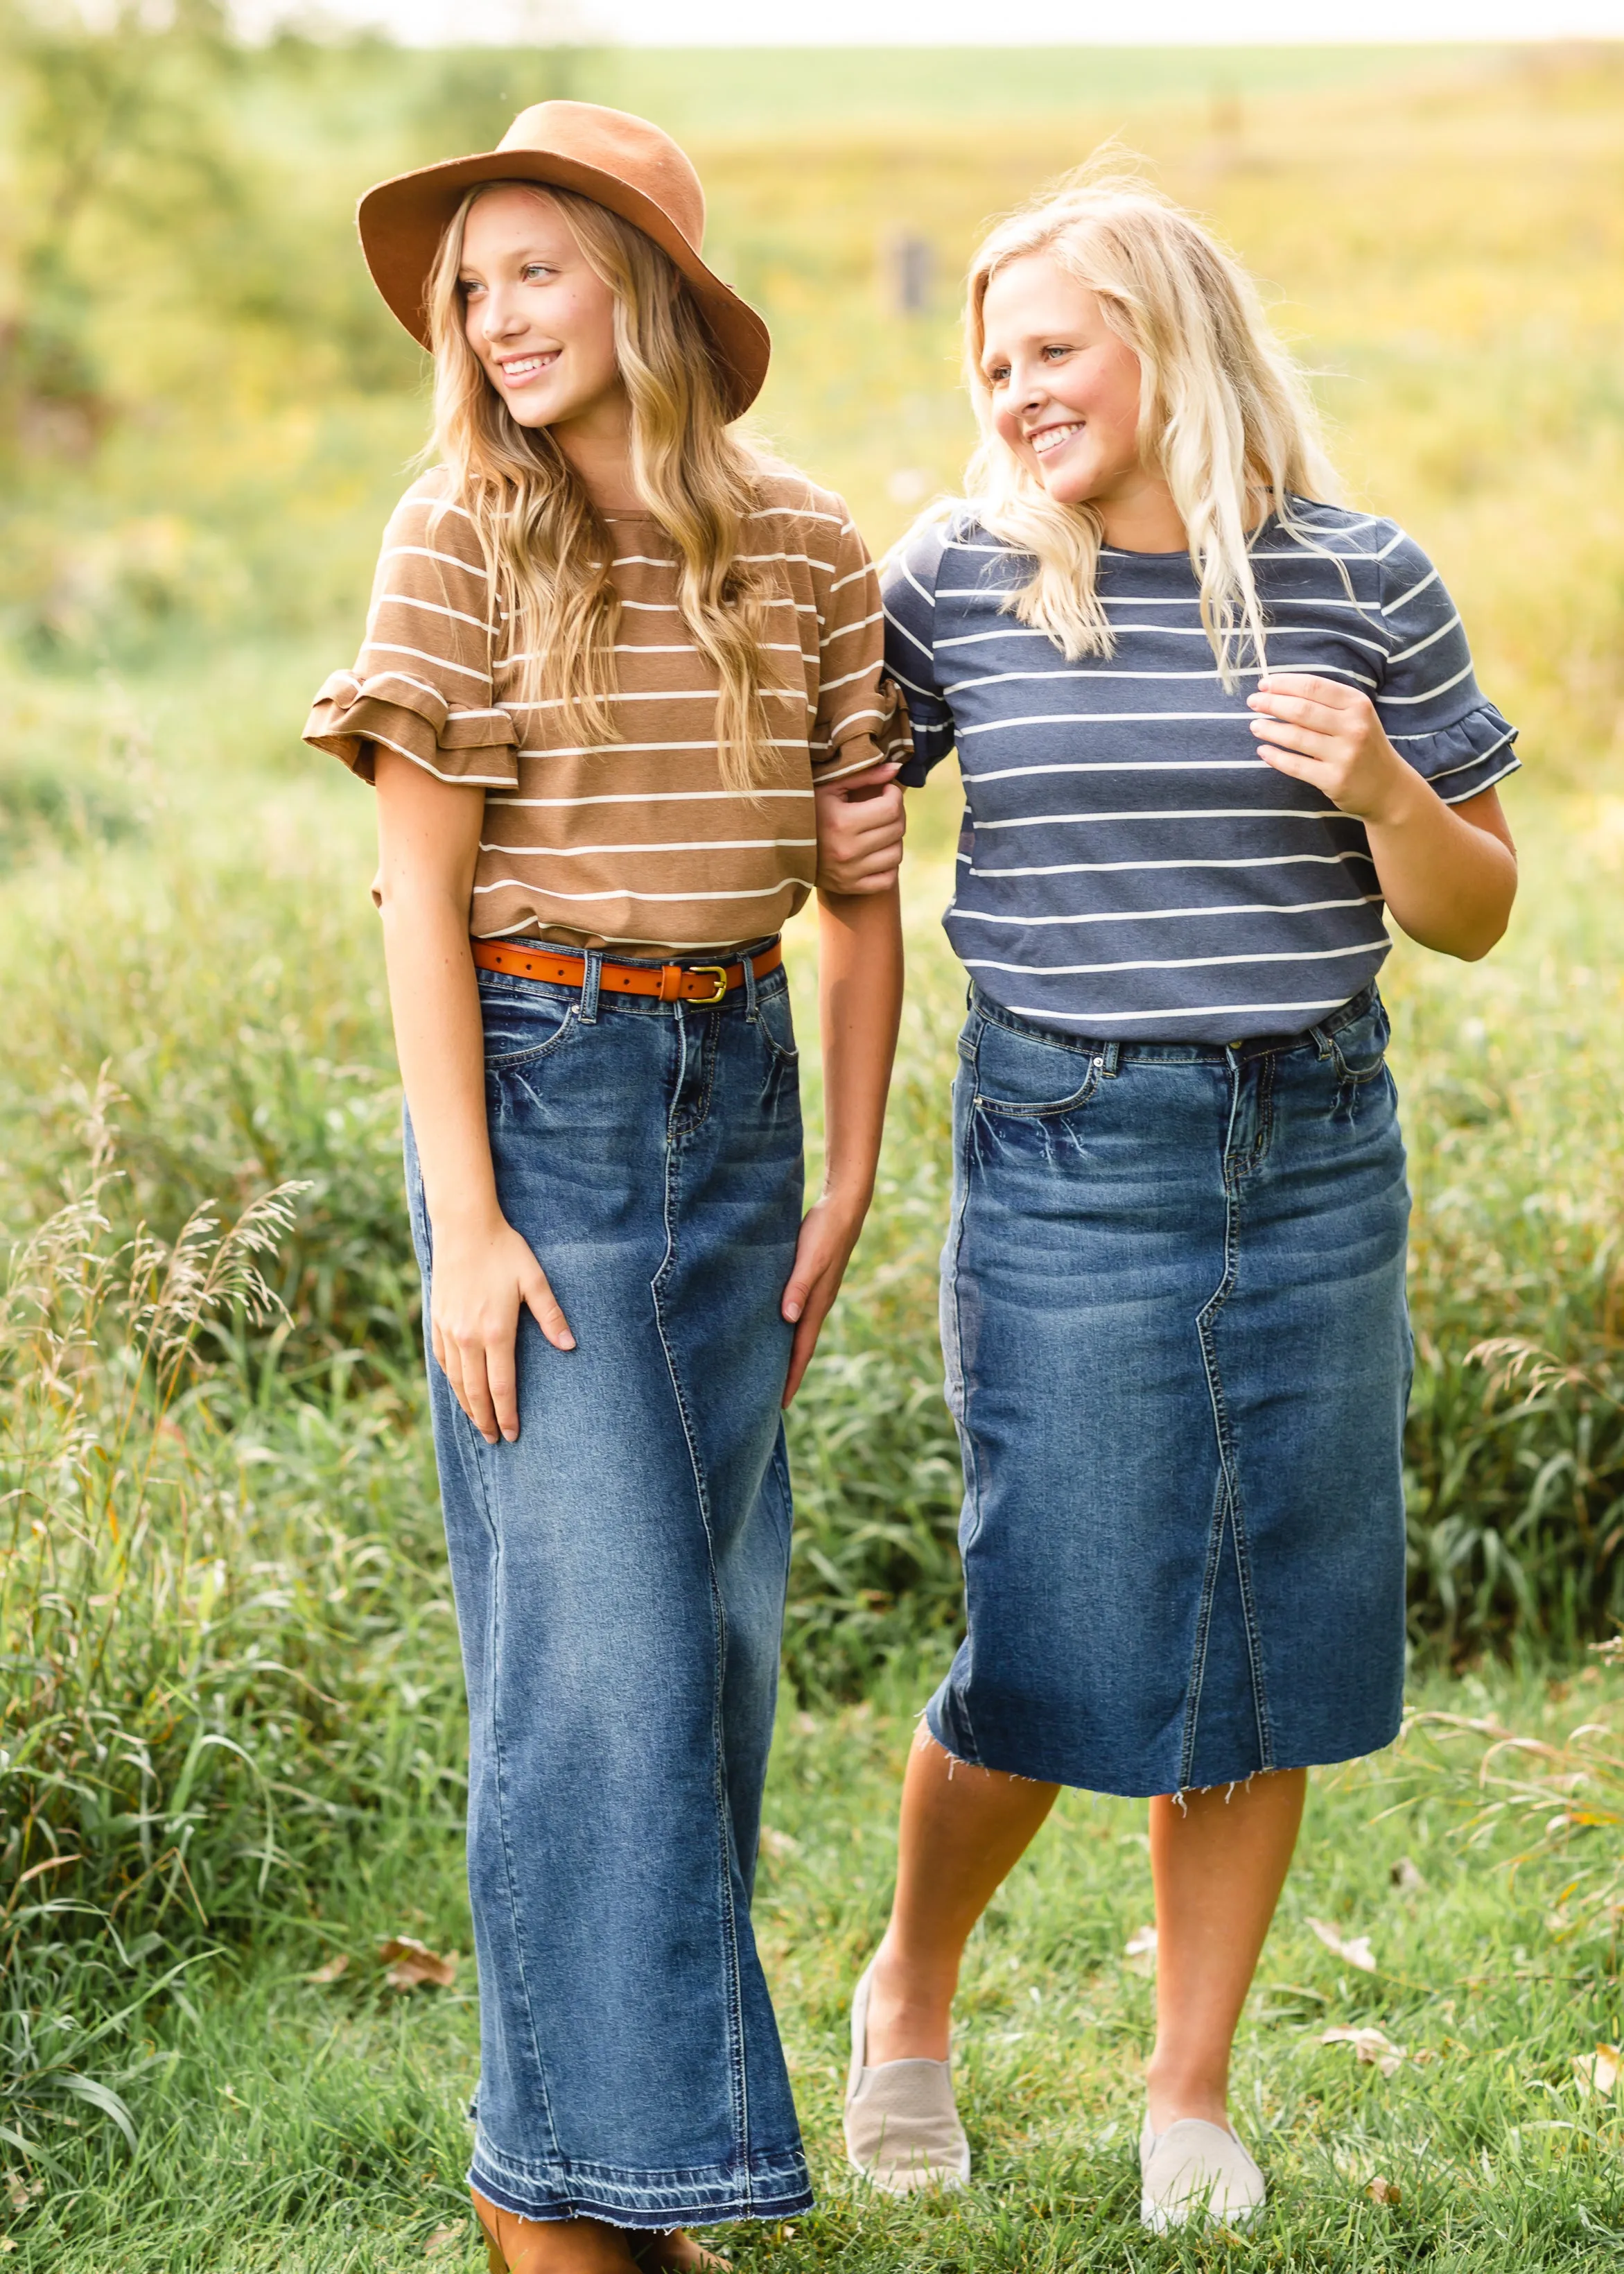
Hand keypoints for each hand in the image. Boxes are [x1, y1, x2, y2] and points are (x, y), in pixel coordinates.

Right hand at [430, 1210, 573, 1444]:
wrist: (464, 1228)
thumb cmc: (505, 1251)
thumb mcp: (534, 1280)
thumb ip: (551, 1316)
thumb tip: (569, 1346)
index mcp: (495, 1331)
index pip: (501, 1386)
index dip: (507, 1414)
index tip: (513, 1434)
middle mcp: (468, 1337)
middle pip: (476, 1391)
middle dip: (486, 1419)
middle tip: (495, 1440)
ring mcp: (449, 1329)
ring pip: (456, 1379)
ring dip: (467, 1405)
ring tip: (478, 1423)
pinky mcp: (436, 1319)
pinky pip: (441, 1359)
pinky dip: (450, 1380)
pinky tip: (458, 1388)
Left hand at [779, 1189, 868, 1406]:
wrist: (844, 1206)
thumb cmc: (825, 1230)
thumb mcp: (810, 1258)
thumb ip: (798, 1286)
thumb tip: (788, 1319)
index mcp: (817, 1304)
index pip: (801, 1350)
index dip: (791, 1377)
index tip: (780, 1404)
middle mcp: (817, 1304)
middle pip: (800, 1347)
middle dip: (788, 1373)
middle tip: (770, 1398)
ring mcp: (816, 1292)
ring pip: (798, 1331)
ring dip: (787, 1352)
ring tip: (770, 1370)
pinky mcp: (812, 1279)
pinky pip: (797, 1312)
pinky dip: (786, 1328)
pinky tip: (775, 1327)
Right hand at [814, 759, 905, 894]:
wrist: (781, 845)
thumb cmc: (808, 810)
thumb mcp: (830, 788)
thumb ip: (864, 776)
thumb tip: (897, 769)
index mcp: (841, 822)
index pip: (891, 808)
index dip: (894, 795)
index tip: (886, 792)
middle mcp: (846, 850)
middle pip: (896, 830)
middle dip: (896, 814)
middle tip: (885, 808)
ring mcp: (848, 873)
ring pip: (896, 854)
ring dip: (893, 839)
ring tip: (880, 830)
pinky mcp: (849, 888)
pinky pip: (887, 880)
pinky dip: (888, 866)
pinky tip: (876, 852)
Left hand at [1246, 675, 1416, 824]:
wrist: (1388, 787)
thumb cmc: (1364, 745)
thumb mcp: (1356, 715)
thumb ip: (1327, 702)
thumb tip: (1280, 689)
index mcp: (1357, 704)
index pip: (1314, 687)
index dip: (1285, 683)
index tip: (1264, 683)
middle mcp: (1353, 727)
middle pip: (1302, 709)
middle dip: (1271, 703)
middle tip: (1253, 702)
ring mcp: (1344, 754)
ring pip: (1295, 737)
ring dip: (1269, 729)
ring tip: (1254, 725)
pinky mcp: (1333, 779)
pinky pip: (1295, 765)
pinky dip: (1275, 757)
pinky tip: (1263, 751)